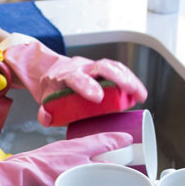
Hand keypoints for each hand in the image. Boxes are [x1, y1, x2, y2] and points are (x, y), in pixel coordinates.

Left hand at [3, 41, 147, 124]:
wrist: (53, 71)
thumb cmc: (52, 87)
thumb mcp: (45, 100)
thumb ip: (44, 112)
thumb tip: (48, 119)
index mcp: (66, 75)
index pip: (76, 78)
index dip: (87, 86)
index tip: (98, 98)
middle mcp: (82, 67)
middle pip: (100, 66)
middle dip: (117, 78)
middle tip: (131, 92)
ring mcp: (94, 66)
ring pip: (112, 66)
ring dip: (129, 79)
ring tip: (140, 94)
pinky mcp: (103, 68)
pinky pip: (118, 69)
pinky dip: (131, 79)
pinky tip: (139, 92)